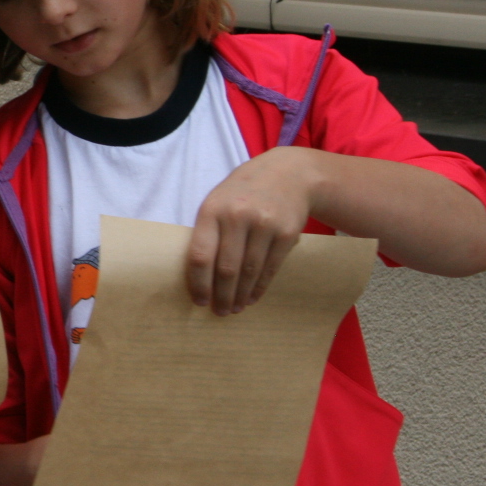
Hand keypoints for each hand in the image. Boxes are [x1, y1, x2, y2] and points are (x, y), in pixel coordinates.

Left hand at [188, 146, 315, 315]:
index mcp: (212, 210)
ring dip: (241, 295)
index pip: (201, 255)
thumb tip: (197, 275)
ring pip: (249, 271)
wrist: (288, 174)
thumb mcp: (218, 201)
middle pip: (226, 268)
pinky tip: (253, 297)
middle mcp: (237, 217)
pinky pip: (271, 267)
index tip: (199, 301)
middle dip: (222, 296)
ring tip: (235, 308)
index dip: (199, 283)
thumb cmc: (243, 193)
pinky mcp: (287, 233)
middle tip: (219, 312)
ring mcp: (264, 224)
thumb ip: (207, 232)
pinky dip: (260, 286)